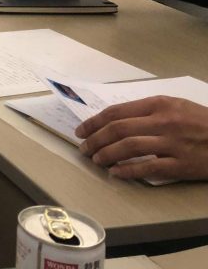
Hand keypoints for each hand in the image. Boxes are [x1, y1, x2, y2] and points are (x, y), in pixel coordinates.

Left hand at [76, 96, 207, 180]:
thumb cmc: (203, 121)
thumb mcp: (176, 106)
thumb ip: (148, 110)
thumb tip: (115, 120)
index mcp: (160, 104)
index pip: (117, 112)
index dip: (94, 122)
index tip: (82, 130)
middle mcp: (164, 121)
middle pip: (118, 129)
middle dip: (95, 139)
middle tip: (83, 148)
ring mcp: (173, 143)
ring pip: (129, 148)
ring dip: (107, 155)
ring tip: (96, 160)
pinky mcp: (183, 165)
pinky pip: (149, 168)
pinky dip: (128, 171)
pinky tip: (116, 173)